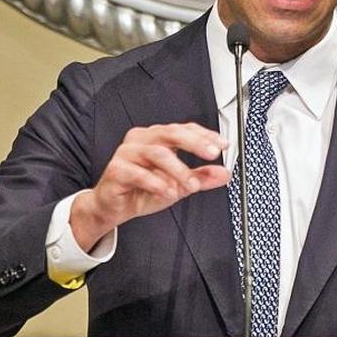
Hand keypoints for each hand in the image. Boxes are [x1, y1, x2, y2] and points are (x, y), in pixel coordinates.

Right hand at [71, 123, 229, 251]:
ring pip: (157, 153)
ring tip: (191, 185)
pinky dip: (156, 183)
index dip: (204, 135)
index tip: (222, 145)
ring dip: (178, 169)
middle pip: (171, 133)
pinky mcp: (116, 170)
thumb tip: (223, 173)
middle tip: (212, 154)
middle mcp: (141, 140)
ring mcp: (127, 153)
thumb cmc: (142, 190)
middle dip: (195, 143)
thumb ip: (200, 177)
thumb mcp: (178, 184)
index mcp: (156, 138)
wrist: (113, 207)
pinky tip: (169, 191)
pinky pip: (138, 173)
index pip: (183, 129)